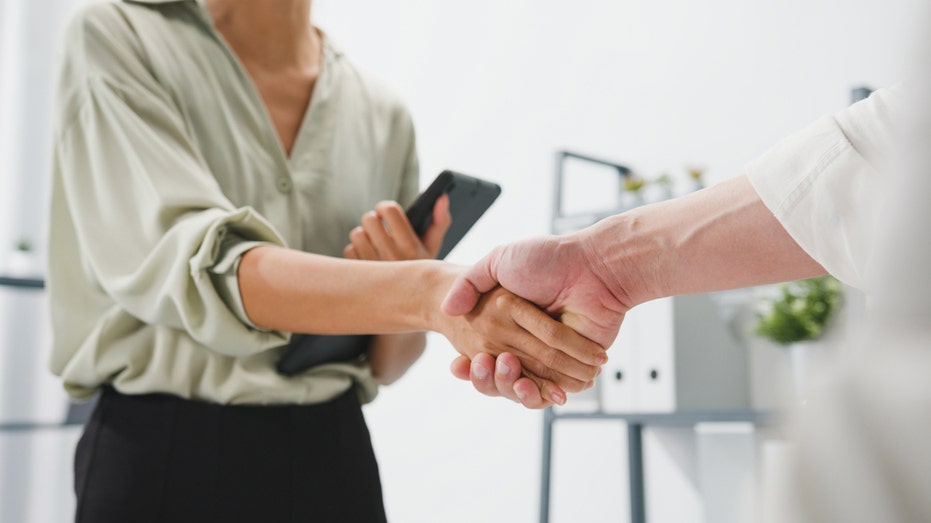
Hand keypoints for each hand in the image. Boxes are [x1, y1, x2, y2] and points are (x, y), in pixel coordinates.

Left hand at [344, 196, 450, 383]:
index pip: (389, 210)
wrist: (408, 318)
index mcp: (413, 249)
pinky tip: (367, 259)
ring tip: (374, 245)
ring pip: (356, 235)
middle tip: (378, 227)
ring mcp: (374, 270)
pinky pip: (349, 251)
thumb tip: (441, 196)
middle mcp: (393, 260)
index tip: (386, 211)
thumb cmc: (422, 276)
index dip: (385, 207)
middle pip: (368, 220)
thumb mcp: (434, 251)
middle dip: (373, 221)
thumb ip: (439, 221)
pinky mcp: (359, 278)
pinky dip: (355, 251)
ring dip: (363, 236)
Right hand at [441, 234, 630, 404]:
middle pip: (501, 373)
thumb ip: (470, 282)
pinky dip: (537, 394)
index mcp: (511, 321)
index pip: (484, 352)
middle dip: (486, 377)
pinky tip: (523, 385)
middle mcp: (529, 340)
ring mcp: (552, 355)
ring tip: (503, 370)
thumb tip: (447, 308)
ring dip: (508, 387)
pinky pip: (552, 389)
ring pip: (523, 385)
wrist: (595, 265)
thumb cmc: (549, 258)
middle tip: (481, 363)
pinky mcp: (575, 366)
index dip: (470, 364)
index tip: (458, 364)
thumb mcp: (498, 261)